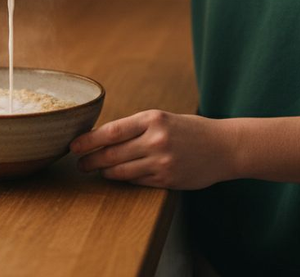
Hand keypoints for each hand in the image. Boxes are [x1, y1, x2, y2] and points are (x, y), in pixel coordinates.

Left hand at [70, 110, 236, 189]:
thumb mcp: (164, 119)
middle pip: (112, 153)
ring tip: (96, 170)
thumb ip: (137, 127)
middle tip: (79, 164)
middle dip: (91, 160)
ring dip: (105, 172)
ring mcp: (162, 161)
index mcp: (153, 118)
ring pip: (121, 170)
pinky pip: (136, 181)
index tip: (74, 145)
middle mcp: (156, 139)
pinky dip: (125, 179)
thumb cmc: (191, 130)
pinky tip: (119, 176)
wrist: (225, 147)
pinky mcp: (167, 179)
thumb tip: (103, 138)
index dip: (89, 140)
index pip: (112, 131)